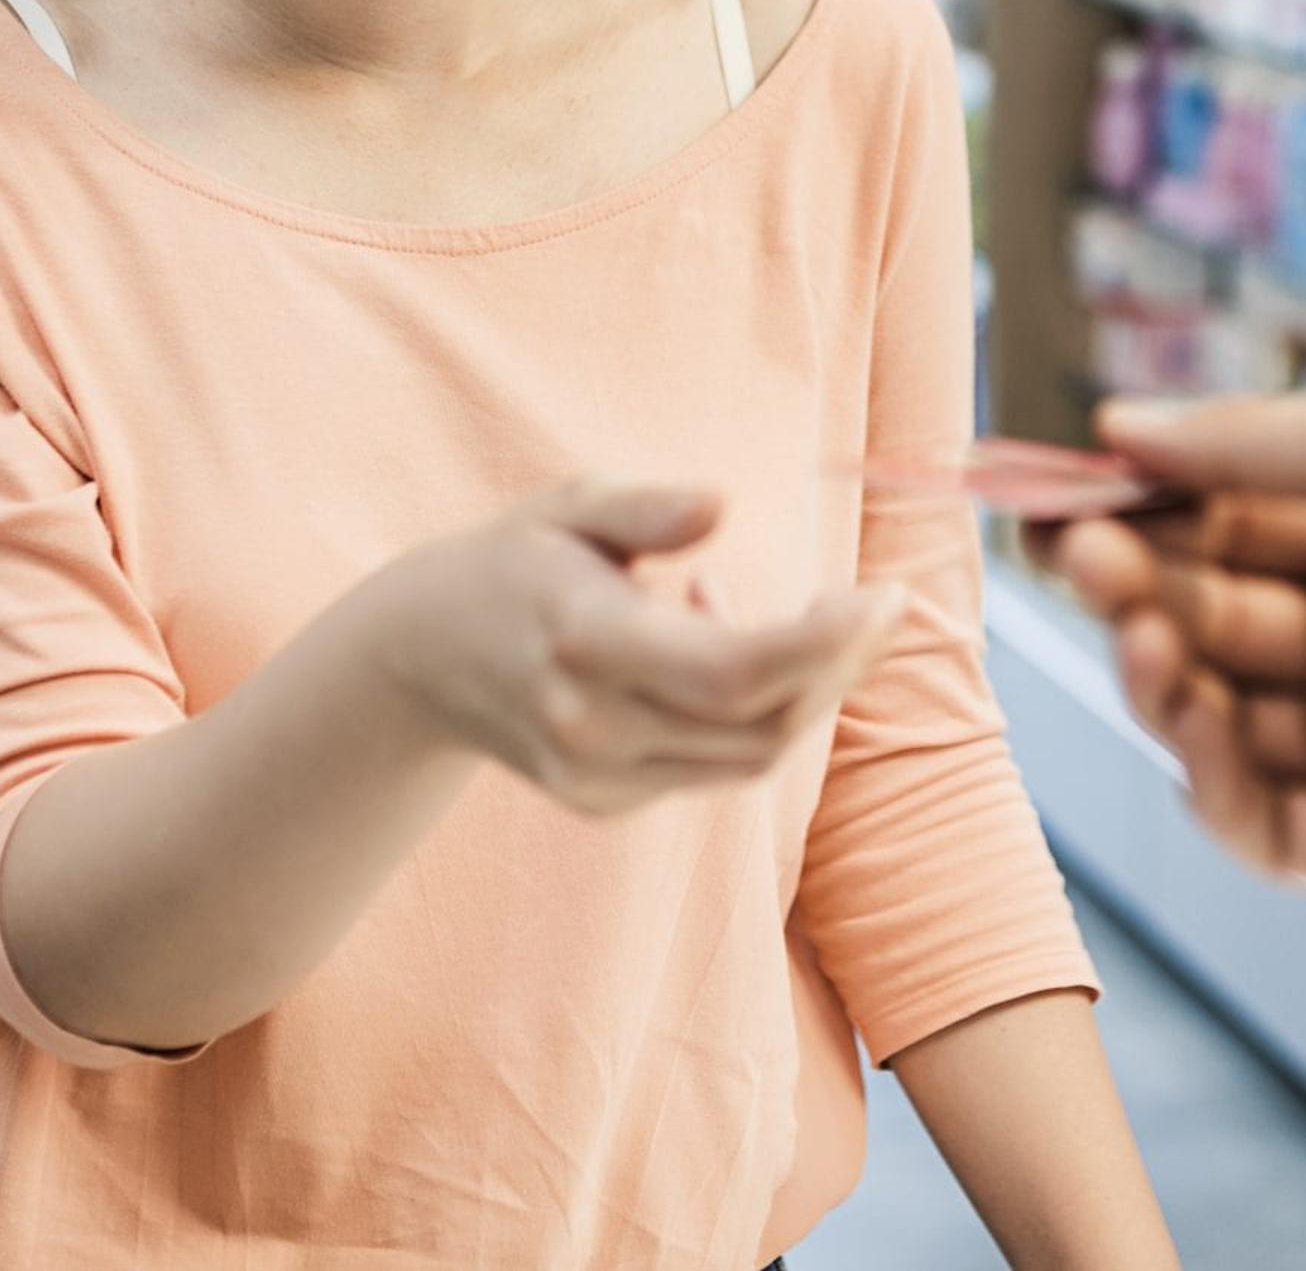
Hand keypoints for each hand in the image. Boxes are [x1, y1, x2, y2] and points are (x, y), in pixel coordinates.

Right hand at [379, 481, 906, 817]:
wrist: (414, 660)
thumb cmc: (510, 562)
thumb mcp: (568, 507)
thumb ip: (646, 508)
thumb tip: (722, 504)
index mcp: (588, 642)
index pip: (737, 672)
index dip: (830, 644)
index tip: (891, 596)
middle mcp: (594, 726)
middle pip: (763, 723)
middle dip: (839, 665)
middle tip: (873, 603)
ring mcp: (597, 777)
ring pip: (749, 756)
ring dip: (797, 688)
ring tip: (751, 604)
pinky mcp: (603, 802)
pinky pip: (712, 765)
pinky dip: (743, 711)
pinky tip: (699, 640)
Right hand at [1042, 389, 1305, 907]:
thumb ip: (1238, 442)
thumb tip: (1115, 425)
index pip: (1222, 525)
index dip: (1133, 513)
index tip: (1045, 494)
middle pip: (1209, 615)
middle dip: (1133, 583)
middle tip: (1072, 553)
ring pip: (1221, 719)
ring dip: (1164, 674)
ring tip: (1148, 632)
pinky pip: (1261, 824)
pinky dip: (1210, 776)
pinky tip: (1197, 718)